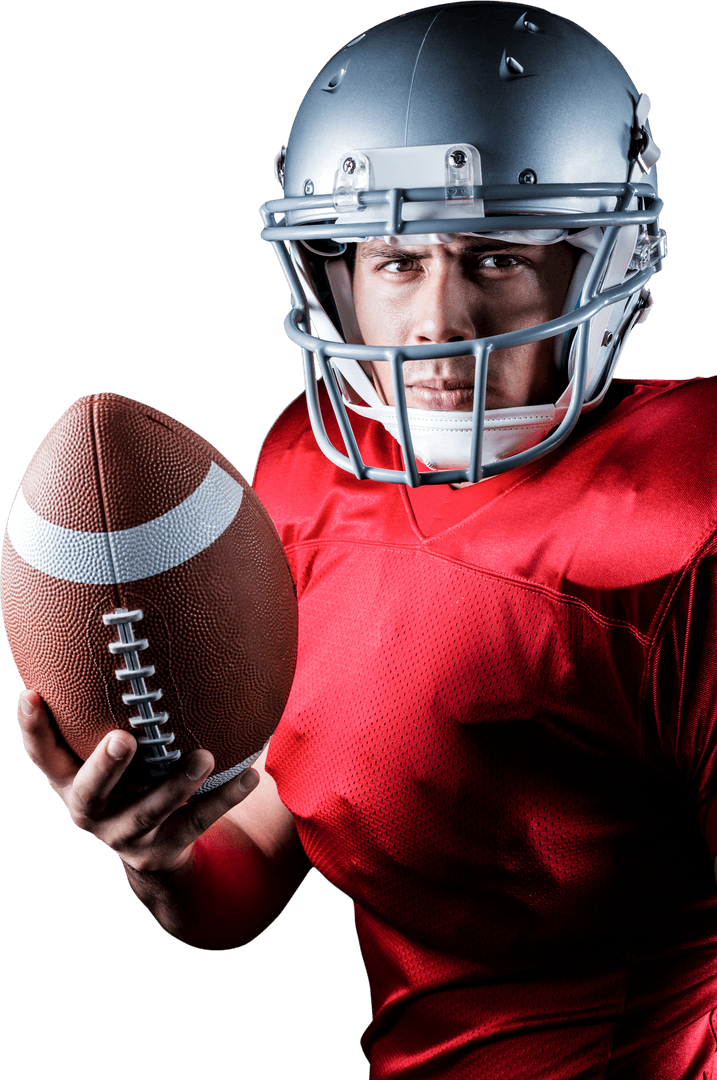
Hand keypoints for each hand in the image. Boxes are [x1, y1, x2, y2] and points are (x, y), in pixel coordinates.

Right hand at [17, 689, 259, 874]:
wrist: (155, 847)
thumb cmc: (134, 772)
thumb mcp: (116, 743)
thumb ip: (116, 703)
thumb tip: (138, 619)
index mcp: (71, 778)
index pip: (44, 754)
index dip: (33, 728)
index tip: (33, 694)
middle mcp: (90, 809)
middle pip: (88, 791)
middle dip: (104, 766)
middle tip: (124, 739)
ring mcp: (125, 834)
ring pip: (148, 811)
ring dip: (175, 783)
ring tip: (204, 757)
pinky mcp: (163, 849)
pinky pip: (198, 821)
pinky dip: (224, 797)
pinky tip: (250, 774)